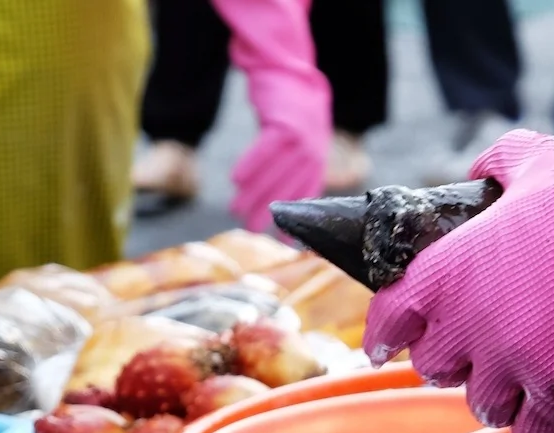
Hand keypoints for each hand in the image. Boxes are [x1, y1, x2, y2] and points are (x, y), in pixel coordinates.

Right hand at [210, 0, 330, 229]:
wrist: (293, 70)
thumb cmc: (291, 109)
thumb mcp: (301, 139)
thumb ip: (292, 166)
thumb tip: (277, 199)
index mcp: (318, 159)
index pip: (306, 195)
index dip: (295, 219)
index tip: (281, 241)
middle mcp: (313, 151)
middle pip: (288, 187)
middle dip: (267, 211)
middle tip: (248, 227)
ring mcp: (300, 137)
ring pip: (274, 172)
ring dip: (253, 193)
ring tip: (236, 209)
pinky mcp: (284, 122)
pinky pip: (265, 149)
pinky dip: (251, 164)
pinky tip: (235, 180)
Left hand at [366, 131, 553, 432]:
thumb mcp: (534, 161)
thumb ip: (499, 163)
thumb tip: (482, 169)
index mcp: (446, 272)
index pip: (390, 317)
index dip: (386, 333)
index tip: (384, 345)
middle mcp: (466, 325)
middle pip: (433, 367)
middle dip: (448, 363)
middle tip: (468, 355)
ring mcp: (508, 362)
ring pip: (479, 403)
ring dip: (491, 399)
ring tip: (507, 393)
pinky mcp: (553, 388)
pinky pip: (532, 432)